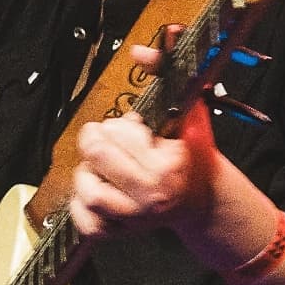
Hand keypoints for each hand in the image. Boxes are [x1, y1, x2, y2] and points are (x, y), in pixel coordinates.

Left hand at [67, 45, 218, 245]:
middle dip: (97, 141)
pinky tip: (100, 192)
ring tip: (104, 170)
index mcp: (170, 162)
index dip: (121, 125)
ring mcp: (135, 218)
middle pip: (95, 154)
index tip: (135, 130)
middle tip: (107, 141)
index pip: (119, 131)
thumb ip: (167, 73)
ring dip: (88, 173)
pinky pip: (83, 220)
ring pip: (86, 188)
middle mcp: (153, 194)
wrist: (203, 201)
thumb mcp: (189, 110)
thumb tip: (138, 50)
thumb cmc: (192, 153)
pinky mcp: (119, 235)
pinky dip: (81, 206)